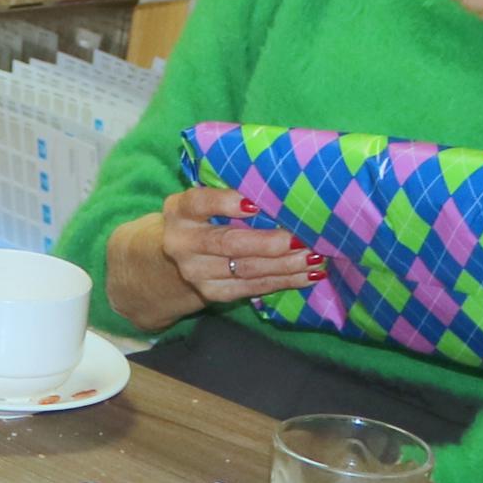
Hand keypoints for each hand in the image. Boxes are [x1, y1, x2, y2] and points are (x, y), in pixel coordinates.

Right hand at [101, 187, 319, 331]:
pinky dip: (284, 281)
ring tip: (314, 256)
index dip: (226, 202)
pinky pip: (253, 288)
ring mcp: (196, 272)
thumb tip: (284, 189)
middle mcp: (182, 242)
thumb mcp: (202, 203)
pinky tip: (308, 275)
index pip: (200, 202)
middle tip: (301, 238)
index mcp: (179, 210)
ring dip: (285, 265)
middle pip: (228, 243)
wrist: (168, 262)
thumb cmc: (202, 221)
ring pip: (246, 269)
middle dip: (267, 242)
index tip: (256, 203)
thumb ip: (229, 193)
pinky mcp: (212, 293)